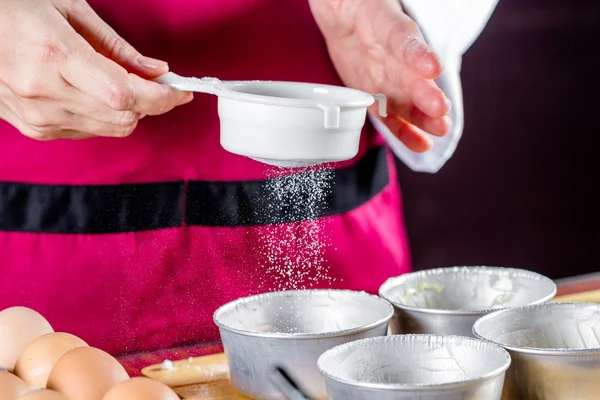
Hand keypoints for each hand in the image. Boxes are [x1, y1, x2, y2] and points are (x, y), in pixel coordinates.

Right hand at [0, 0, 190, 139]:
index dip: (160, 97)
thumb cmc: (14, 8)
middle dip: (150, 103)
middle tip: (156, 84)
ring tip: (120, 83)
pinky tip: (92, 93)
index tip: (180, 91)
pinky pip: (89, 131)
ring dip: (128, 111)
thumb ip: (117, 47)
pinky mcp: (35, 129)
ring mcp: (37, 116)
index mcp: (54, 55)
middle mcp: (44, 92)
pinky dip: (103, 116)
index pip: (124, 94)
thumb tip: (156, 71)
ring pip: (110, 128)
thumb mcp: (69, 9)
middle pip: (123, 117)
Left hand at [309, 0, 451, 152]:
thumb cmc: (347, 1)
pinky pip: (390, 114)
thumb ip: (345, 2)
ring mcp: (387, 75)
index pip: (403, 37)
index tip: (432, 68)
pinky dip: (404, 130)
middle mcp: (394, 53)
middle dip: (425, 94)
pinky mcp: (375, 93)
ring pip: (406, 98)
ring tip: (438, 130)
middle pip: (410, 75)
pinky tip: (421, 144)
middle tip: (440, 110)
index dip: (417, 53)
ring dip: (422, 116)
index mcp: (388, 23)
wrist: (343, 13)